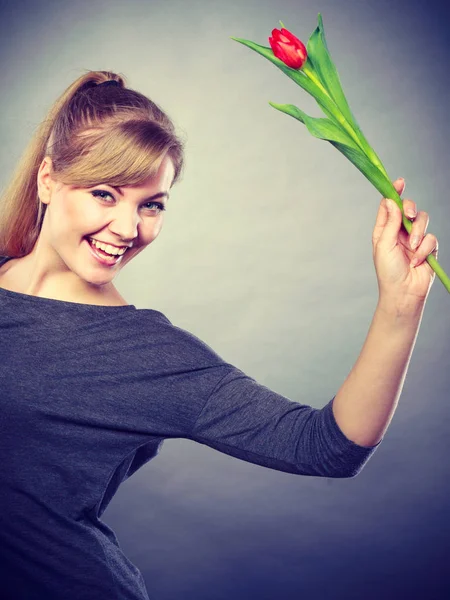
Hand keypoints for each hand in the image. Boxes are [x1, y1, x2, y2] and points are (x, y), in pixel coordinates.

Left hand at [372, 178, 438, 305]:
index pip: (390, 206)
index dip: (394, 192)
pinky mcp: (428, 248)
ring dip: (418, 234)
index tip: (399, 182)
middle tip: (409, 215)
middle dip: (411, 209)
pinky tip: (417, 261)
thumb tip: (391, 200)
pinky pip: (432, 238)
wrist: (403, 293)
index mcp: (385, 230)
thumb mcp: (383, 245)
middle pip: (410, 208)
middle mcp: (400, 232)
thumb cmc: (388, 272)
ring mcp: (415, 239)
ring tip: (412, 249)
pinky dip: (424, 249)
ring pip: (423, 220)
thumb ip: (389, 222)